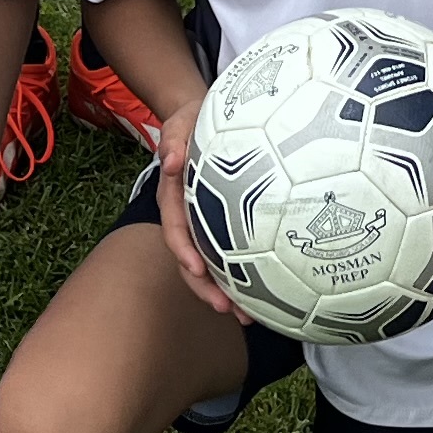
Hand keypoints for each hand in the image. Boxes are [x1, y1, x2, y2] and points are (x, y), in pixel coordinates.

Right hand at [150, 93, 239, 318]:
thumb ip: (172, 138)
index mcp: (174, 197)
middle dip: (206, 287)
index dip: (184, 252)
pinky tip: (263, 292)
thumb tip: (169, 161)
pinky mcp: (223, 223)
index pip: (175, 230)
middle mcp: (187, 215)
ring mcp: (204, 222)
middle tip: (227, 308)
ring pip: (211, 263)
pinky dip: (242, 273)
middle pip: (192, 259)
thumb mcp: (179, 122)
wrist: (205, 117)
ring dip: (224, 290)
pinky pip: (230, 252)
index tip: (196, 269)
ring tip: (247, 315)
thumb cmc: (193, 119)